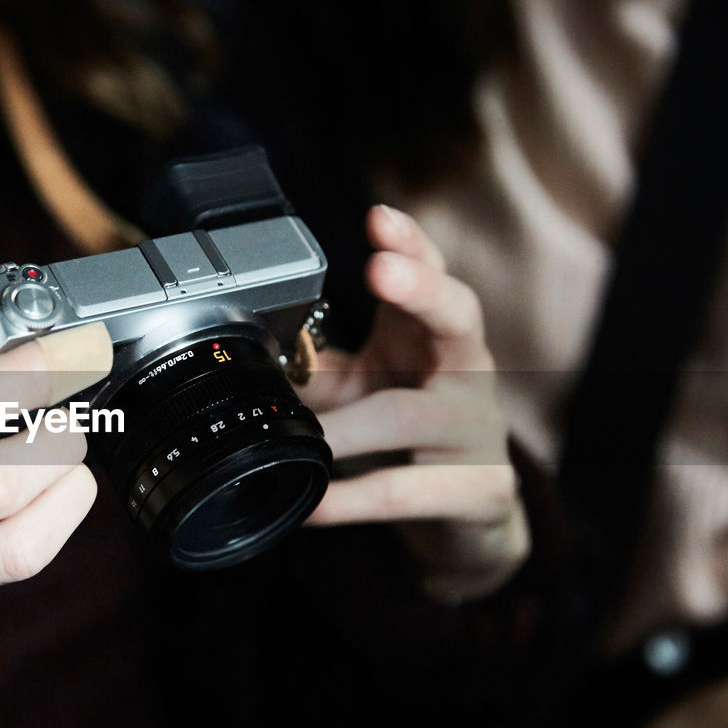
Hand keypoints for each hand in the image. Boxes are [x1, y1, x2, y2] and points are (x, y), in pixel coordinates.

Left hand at [299, 204, 527, 599]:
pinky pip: (408, 493)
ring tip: (315, 432)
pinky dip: (354, 500)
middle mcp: (465, 370)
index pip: (429, 274)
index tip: (378, 217)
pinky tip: (316, 505)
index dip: (409, 244)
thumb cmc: (414, 434)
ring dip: (357, 425)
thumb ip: (317, 370)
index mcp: (432, 334)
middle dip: (421, 289)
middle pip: (458, 317)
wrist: (470, 510)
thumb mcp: (363, 390)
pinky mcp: (477, 489)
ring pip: (417, 416)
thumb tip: (251, 355)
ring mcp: (475, 429)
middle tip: (381, 269)